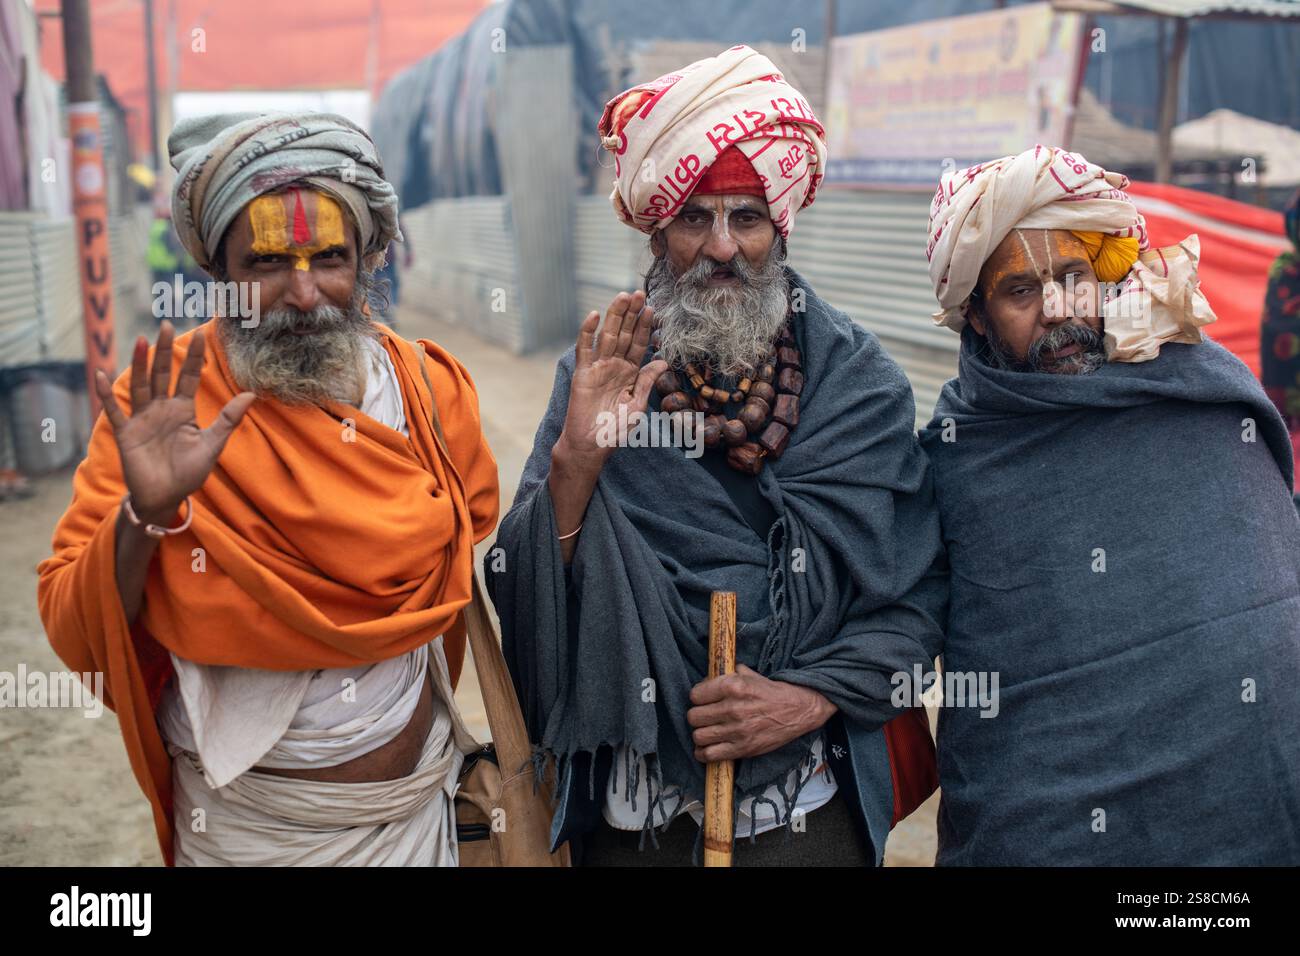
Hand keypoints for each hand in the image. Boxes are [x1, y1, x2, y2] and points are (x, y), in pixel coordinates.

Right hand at [95, 320, 254, 522]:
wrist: (165, 498)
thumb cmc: (189, 472)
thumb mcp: (213, 444)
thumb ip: (229, 419)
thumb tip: (253, 394)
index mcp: (182, 410)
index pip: (187, 376)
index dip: (193, 356)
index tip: (199, 333)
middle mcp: (161, 409)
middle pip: (161, 374)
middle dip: (163, 351)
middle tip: (164, 324)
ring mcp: (142, 419)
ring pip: (140, 386)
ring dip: (138, 364)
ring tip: (140, 340)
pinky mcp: (126, 433)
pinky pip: (115, 411)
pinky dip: (107, 394)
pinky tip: (101, 375)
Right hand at [555, 291, 666, 471]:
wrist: (592, 445)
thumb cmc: (615, 428)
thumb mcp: (637, 404)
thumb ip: (647, 381)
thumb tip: (662, 360)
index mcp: (629, 373)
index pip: (639, 344)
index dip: (646, 327)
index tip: (653, 309)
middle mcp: (614, 365)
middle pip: (625, 334)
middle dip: (632, 314)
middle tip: (640, 293)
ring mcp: (598, 367)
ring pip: (607, 335)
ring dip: (615, 315)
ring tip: (623, 296)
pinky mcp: (582, 373)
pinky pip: (585, 349)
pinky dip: (587, 331)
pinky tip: (594, 315)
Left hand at [688, 664, 836, 762]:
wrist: (799, 710)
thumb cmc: (773, 692)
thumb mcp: (750, 675)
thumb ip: (728, 674)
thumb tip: (708, 678)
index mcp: (733, 686)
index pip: (695, 695)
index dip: (697, 698)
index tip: (703, 701)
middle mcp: (733, 708)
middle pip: (693, 717)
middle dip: (696, 717)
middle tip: (704, 717)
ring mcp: (737, 730)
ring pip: (698, 736)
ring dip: (700, 735)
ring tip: (706, 732)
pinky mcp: (743, 748)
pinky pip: (710, 755)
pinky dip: (703, 753)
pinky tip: (707, 748)